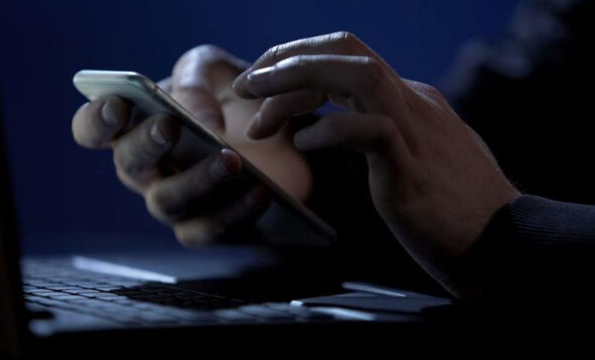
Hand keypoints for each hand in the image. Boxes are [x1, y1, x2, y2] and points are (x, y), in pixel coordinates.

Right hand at [72, 45, 311, 245]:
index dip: (96, 119)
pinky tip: (259, 192)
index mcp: (135, 127)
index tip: (117, 105)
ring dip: (196, 181)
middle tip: (170, 125)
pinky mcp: (207, 228)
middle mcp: (145, 170)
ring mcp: (173, 203)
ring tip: (230, 160)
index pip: (92, 129)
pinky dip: (234, 212)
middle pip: (129, 165)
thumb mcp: (217, 72)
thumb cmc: (235, 99)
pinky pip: (208, 229)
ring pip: (166, 201)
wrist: (282, 138)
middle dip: (146, 144)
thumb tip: (195, 118)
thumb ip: (195, 78)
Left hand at [233, 32, 520, 297]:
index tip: (264, 84)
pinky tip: (304, 144)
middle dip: (287, 59)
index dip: (299, 62)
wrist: (505, 242)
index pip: (348, 59)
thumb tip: (352, 127)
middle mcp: (412, 101)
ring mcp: (415, 129)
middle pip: (346, 51)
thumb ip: (389, 133)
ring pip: (355, 74)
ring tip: (256, 108)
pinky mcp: (412, 165)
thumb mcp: (419, 155)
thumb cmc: (455, 208)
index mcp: (411, 99)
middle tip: (245, 85)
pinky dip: (328, 130)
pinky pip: (367, 130)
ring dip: (296, 82)